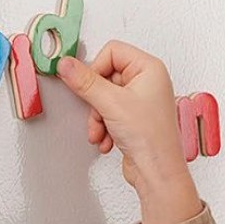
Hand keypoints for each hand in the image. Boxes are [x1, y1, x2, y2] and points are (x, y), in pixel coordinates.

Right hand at [56, 41, 201, 223]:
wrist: (157, 172)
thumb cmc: (150, 138)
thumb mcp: (111, 103)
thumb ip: (85, 82)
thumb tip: (66, 64)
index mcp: (150, 68)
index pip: (112, 51)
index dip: (96, 69)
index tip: (89, 86)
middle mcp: (148, 82)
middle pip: (105, 76)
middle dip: (96, 100)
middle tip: (99, 112)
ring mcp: (141, 101)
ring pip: (104, 97)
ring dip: (97, 117)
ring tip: (102, 131)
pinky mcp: (134, 118)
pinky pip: (109, 113)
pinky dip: (104, 127)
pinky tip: (107, 140)